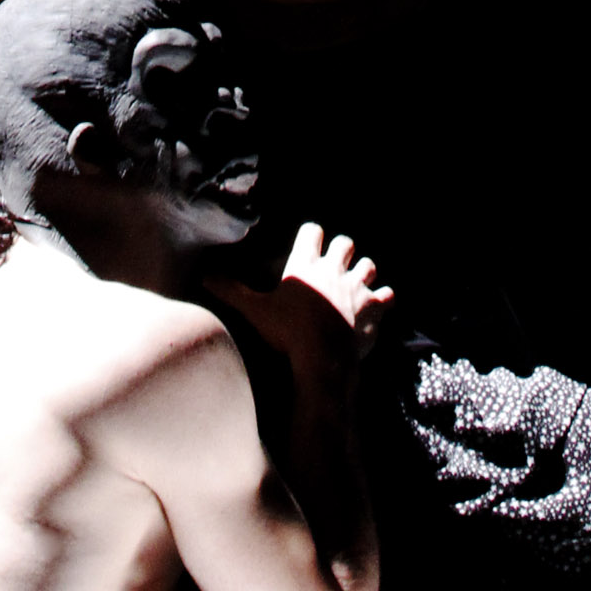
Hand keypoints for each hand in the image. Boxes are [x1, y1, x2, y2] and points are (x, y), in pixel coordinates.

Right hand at [213, 225, 393, 380]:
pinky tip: (379, 305)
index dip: (311, 235)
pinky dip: (384, 299)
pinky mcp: (374, 309)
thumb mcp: (255, 311)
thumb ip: (231, 291)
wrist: (323, 359)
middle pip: (345, 243)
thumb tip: (203, 275)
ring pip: (369, 265)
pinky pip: (387, 296)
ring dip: (364, 271)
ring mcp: (358, 288)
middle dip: (341, 250)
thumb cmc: (288, 333)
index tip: (308, 243)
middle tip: (334, 263)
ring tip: (356, 281)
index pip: (312, 230)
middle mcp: (334, 270)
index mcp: (306, 264)